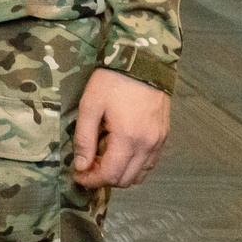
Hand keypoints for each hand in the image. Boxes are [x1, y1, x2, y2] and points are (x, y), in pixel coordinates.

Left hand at [71, 68, 169, 187]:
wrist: (143, 61)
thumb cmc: (112, 81)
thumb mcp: (90, 105)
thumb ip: (85, 139)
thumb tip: (81, 167)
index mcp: (128, 138)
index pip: (110, 175)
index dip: (91, 180)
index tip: (78, 175)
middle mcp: (147, 145)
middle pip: (125, 180)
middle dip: (104, 178)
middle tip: (88, 166)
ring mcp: (158, 142)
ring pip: (140, 175)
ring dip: (120, 174)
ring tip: (104, 159)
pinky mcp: (163, 136)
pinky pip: (150, 163)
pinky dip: (134, 166)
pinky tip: (121, 153)